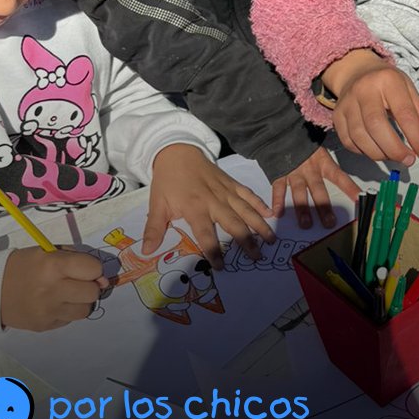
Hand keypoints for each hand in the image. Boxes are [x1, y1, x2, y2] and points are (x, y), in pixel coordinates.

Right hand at [0, 247, 106, 331]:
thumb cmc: (26, 265)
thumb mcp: (49, 252)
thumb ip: (77, 259)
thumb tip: (102, 279)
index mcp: (53, 266)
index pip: (93, 269)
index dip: (94, 268)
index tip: (86, 268)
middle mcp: (52, 290)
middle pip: (92, 293)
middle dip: (90, 286)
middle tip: (77, 283)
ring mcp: (48, 311)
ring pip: (85, 310)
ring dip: (80, 302)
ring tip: (67, 294)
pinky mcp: (44, 326)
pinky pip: (69, 320)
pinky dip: (66, 312)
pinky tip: (54, 304)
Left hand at [144, 144, 274, 266]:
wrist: (178, 152)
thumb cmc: (167, 181)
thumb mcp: (157, 205)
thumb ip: (154, 228)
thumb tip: (147, 251)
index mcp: (195, 208)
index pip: (206, 235)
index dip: (214, 251)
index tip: (221, 266)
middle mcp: (214, 201)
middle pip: (233, 224)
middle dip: (246, 241)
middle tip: (257, 257)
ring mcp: (226, 191)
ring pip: (246, 210)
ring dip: (259, 225)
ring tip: (271, 239)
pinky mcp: (231, 183)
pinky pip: (248, 194)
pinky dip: (259, 203)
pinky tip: (270, 213)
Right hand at [270, 146, 360, 229]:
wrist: (283, 131)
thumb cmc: (305, 144)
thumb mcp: (321, 152)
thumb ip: (329, 167)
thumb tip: (347, 184)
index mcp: (323, 162)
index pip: (339, 176)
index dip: (350, 188)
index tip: (360, 199)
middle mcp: (310, 169)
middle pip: (318, 189)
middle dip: (324, 207)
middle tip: (330, 222)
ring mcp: (294, 171)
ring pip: (299, 191)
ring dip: (302, 208)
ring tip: (306, 223)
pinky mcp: (280, 173)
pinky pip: (279, 188)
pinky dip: (277, 200)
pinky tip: (278, 212)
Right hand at [324, 50, 418, 165]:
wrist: (357, 72)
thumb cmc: (388, 85)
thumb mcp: (410, 94)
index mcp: (389, 80)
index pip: (404, 113)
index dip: (417, 138)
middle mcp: (364, 89)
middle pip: (377, 125)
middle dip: (395, 149)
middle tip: (408, 160)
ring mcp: (347, 102)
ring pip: (360, 137)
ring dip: (380, 154)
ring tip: (394, 156)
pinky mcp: (337, 115)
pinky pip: (348, 142)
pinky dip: (364, 152)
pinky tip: (376, 150)